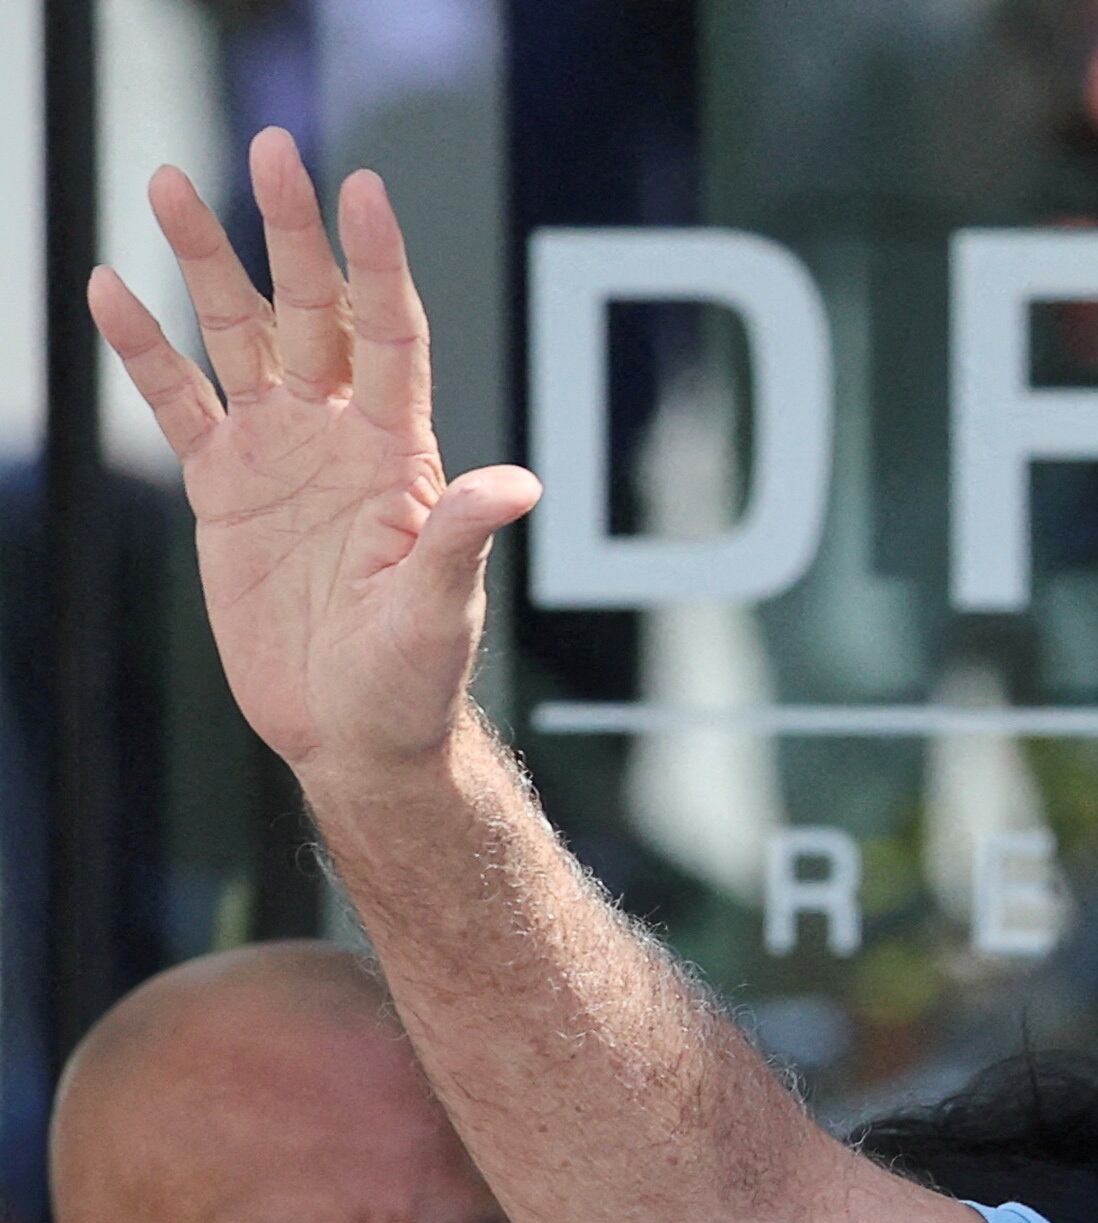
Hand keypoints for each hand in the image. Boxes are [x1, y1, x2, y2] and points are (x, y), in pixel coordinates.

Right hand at [87, 127, 539, 783]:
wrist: (353, 730)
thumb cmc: (413, 677)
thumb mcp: (440, 610)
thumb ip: (462, 539)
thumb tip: (518, 485)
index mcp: (400, 453)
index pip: (391, 333)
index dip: (378, 264)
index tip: (366, 189)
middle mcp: (339, 435)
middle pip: (310, 311)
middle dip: (289, 232)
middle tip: (270, 148)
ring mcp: (279, 455)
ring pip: (236, 337)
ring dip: (205, 263)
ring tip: (169, 182)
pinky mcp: (222, 488)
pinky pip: (178, 402)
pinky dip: (145, 348)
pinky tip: (112, 288)